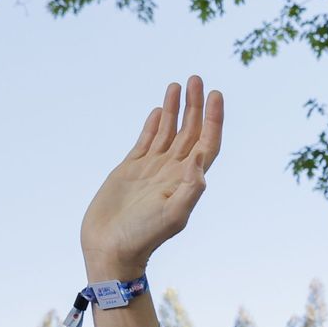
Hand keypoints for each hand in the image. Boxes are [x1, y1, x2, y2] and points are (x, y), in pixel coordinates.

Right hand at [81, 76, 223, 276]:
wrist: (112, 248)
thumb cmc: (144, 236)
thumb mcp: (173, 214)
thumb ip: (190, 189)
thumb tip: (200, 160)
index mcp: (187, 180)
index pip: (207, 143)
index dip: (214, 120)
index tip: (215, 94)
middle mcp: (172, 172)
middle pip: (190, 132)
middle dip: (195, 106)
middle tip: (197, 78)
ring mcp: (152, 170)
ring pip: (168, 132)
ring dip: (175, 109)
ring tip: (178, 84)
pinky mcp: (130, 170)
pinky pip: (146, 141)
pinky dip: (154, 124)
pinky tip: (161, 109)